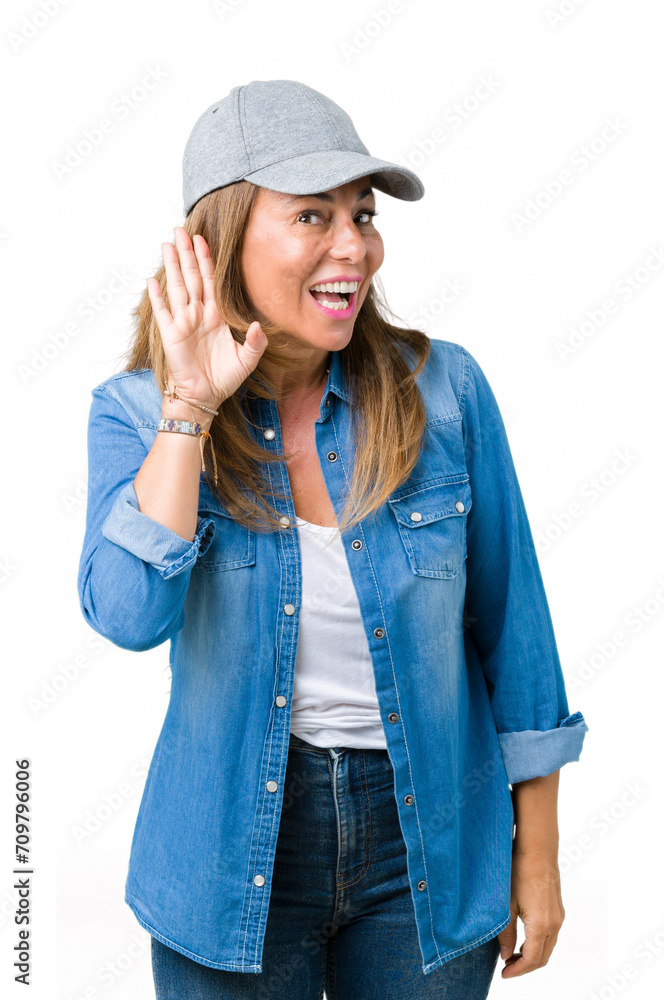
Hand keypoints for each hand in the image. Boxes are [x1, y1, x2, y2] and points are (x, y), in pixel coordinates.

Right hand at [147, 226, 267, 407]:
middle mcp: (198, 315)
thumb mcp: (247, 360)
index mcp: (215, 316)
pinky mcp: (171, 335)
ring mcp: (182, 323)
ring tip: (166, 244)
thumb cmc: (224, 378)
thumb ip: (256, 343)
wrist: (205, 396)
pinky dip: (157, 297)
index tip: (202, 239)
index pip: (210, 281)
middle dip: (186, 253)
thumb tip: (259, 326)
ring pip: (177, 287)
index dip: (206, 260)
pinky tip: (152, 281)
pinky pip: (162, 312)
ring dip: (171, 266)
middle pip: (191, 277)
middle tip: (181, 229)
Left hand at [497, 849, 564, 977]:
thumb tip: (505, 955)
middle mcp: (554, 923)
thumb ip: (506, 933)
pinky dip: (538, 943)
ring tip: (512, 954)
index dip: (518, 970)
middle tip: (507, 967)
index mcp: (541, 925)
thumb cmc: (518, 871)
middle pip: (543, 957)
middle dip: (525, 966)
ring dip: (532, 955)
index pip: (532, 959)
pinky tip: (523, 938)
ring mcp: (558, 915)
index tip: (504, 974)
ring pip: (548, 946)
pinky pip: (551, 934)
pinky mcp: (558, 908)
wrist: (537, 848)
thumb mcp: (506, 904)